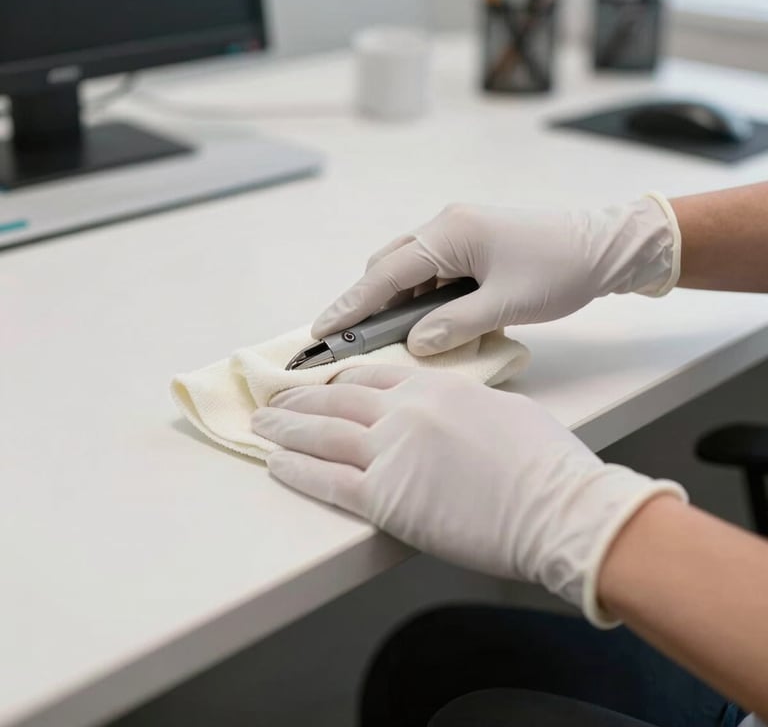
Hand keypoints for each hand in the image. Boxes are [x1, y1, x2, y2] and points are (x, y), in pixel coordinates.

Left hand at [251, 366, 684, 626]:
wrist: (559, 506)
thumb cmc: (544, 460)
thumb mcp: (502, 409)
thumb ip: (461, 405)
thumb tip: (446, 414)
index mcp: (434, 385)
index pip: (371, 374)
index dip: (338, 379)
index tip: (319, 383)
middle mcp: (403, 410)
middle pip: (337, 399)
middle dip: (300, 399)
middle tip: (273, 400)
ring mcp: (390, 452)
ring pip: (322, 434)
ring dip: (286, 428)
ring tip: (262, 425)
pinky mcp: (385, 498)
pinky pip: (328, 480)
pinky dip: (297, 471)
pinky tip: (276, 463)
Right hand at [312, 195, 680, 355]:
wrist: (606, 246)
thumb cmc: (560, 270)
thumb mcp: (506, 304)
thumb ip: (454, 324)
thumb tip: (414, 344)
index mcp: (449, 233)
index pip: (386, 274)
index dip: (352, 304)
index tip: (322, 329)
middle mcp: (446, 226)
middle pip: (390, 266)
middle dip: (367, 302)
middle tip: (349, 339)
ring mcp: (460, 232)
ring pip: (411, 270)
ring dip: (397, 301)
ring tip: (385, 337)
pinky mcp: (473, 244)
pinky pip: (433, 271)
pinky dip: (422, 297)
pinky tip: (426, 322)